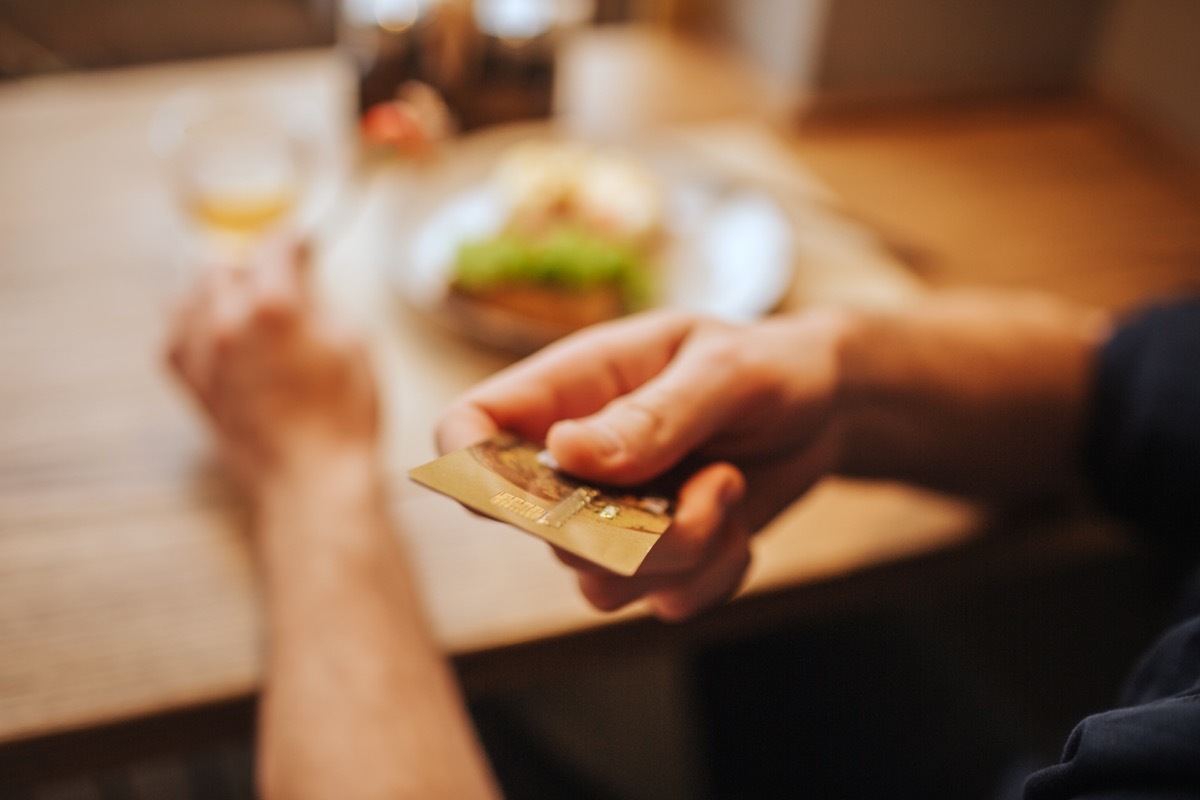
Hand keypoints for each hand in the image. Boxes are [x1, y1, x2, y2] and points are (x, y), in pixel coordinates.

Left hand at [167, 237, 378, 498]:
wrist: (312, 479)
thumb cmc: (343, 418)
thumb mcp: (354, 343)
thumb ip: (321, 302)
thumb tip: (303, 287)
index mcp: (274, 304)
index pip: (274, 247)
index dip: (293, 241)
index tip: (302, 243)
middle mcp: (227, 321)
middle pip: (225, 263)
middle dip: (252, 264)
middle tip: (276, 274)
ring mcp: (201, 352)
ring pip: (191, 293)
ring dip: (217, 289)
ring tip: (242, 299)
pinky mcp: (190, 383)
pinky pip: (174, 333)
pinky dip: (192, 324)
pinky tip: (216, 332)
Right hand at [437, 309, 848, 619]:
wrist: (822, 409)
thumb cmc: (767, 366)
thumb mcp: (723, 371)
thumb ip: (650, 415)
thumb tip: (564, 453)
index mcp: (566, 389)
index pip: (468, 430)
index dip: (468, 469)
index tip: (528, 497)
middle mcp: (571, 461)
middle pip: (539, 532)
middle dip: (632, 530)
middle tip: (715, 481)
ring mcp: (607, 517)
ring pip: (601, 582)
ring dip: (687, 551)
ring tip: (730, 486)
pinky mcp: (653, 562)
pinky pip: (663, 601)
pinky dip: (718, 573)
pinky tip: (741, 522)